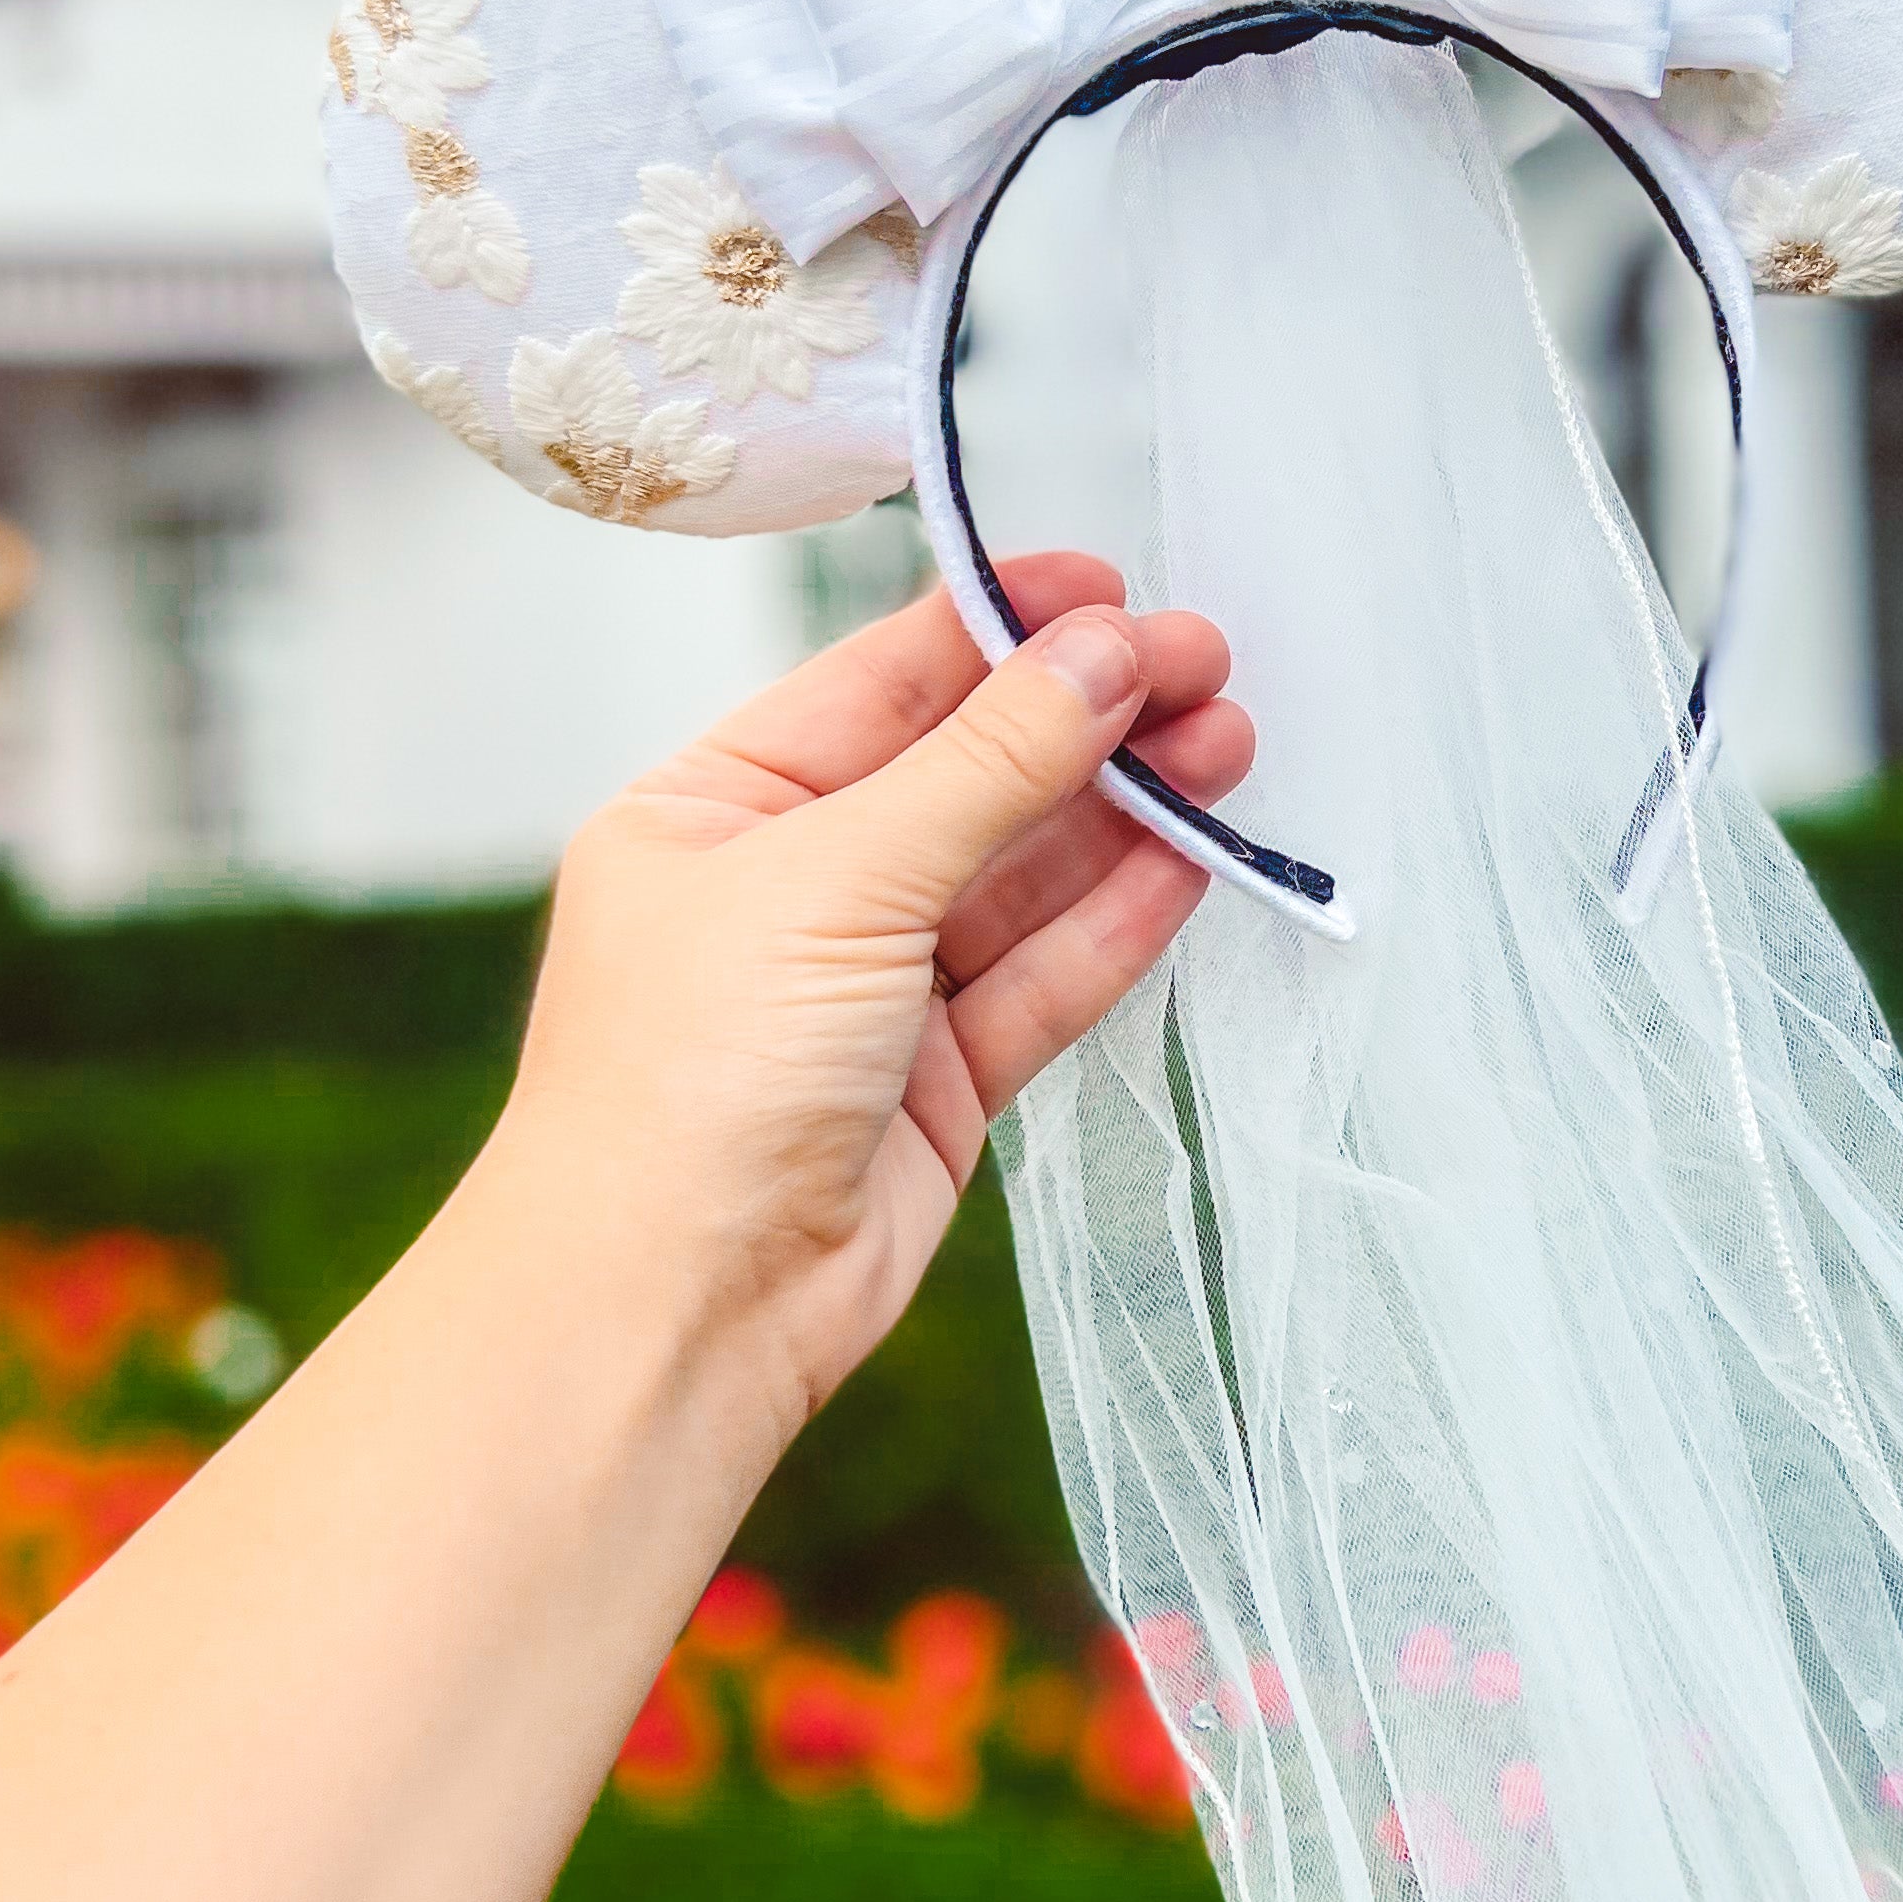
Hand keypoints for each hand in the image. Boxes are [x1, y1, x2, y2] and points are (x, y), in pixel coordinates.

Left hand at [495, 550, 1247, 1436]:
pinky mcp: (937, 1083)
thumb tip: (1101, 656)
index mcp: (712, 809)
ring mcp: (867, 990)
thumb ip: (988, 766)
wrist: (671, 1312)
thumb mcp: (837, 879)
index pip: (879, 684)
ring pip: (1019, 875)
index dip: (1000, 629)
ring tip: (1231, 746)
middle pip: (966, 773)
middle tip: (1208, 667)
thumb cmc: (690, 1078)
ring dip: (1125, 812)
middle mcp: (788, 889)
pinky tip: (1195, 859)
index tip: (1116, 588)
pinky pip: (1042, 978)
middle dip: (1087, 720)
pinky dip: (1118, 919)